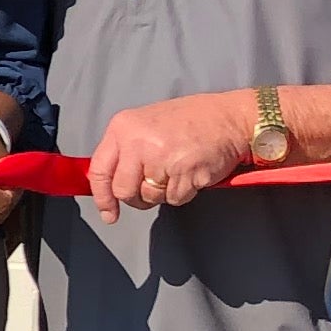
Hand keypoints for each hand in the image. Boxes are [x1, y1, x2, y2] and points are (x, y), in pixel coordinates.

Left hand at [85, 90, 260, 222]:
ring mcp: (160, 158)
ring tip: (178, 168)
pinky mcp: (183, 173)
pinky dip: (184, 191)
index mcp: (123, 127)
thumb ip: (126, 150)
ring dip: (164, 192)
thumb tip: (112, 183)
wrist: (230, 117)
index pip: (99, 169)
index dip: (102, 196)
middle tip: (154, 187)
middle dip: (138, 198)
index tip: (108, 212)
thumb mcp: (146, 124)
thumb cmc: (192, 120)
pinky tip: (191, 171)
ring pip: (150, 197)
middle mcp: (137, 142)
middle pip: (123, 190)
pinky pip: (174, 198)